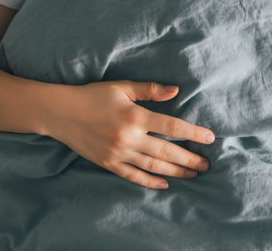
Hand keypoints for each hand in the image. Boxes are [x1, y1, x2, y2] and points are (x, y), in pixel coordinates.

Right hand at [46, 80, 214, 189]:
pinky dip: (150, 181)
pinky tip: (164, 184)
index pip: (172, 127)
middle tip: (206, 165)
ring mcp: (118, 153)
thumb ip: (150, 90)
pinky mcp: (108, 164)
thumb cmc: (93, 95)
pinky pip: (133, 175)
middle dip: (189, 159)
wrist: (61, 113)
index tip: (210, 138)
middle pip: (166, 151)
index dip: (193, 134)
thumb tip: (176, 90)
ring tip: (193, 175)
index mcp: (135, 116)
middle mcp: (128, 138)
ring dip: (175, 172)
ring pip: (153, 166)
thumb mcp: (122, 87)